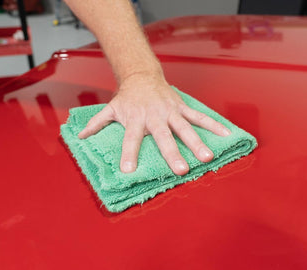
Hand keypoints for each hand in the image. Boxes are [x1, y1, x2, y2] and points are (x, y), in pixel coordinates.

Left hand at [78, 72, 230, 174]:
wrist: (142, 75)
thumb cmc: (126, 97)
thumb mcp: (110, 108)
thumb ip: (96, 123)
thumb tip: (79, 136)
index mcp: (135, 118)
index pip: (130, 138)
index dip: (129, 153)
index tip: (129, 170)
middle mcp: (154, 116)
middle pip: (163, 136)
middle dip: (172, 153)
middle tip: (180, 170)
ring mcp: (170, 111)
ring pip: (185, 128)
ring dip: (197, 142)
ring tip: (207, 158)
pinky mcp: (182, 107)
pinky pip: (199, 116)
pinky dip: (213, 125)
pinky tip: (227, 134)